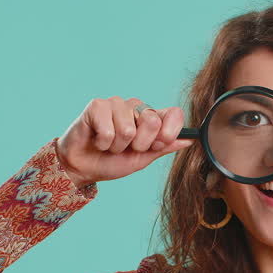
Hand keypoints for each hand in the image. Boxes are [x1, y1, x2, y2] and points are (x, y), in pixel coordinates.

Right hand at [56, 96, 193, 184]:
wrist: (83, 168)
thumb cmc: (111, 162)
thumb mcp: (143, 159)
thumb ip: (164, 147)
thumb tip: (190, 140)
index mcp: (150, 118)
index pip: (173, 114)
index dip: (169, 132)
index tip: (157, 146)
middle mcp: (136, 107)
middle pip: (152, 121)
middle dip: (139, 144)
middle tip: (125, 148)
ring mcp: (116, 104)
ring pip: (128, 129)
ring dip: (117, 146)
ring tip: (108, 145)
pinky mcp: (97, 105)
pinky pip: (109, 129)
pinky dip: (103, 142)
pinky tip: (97, 140)